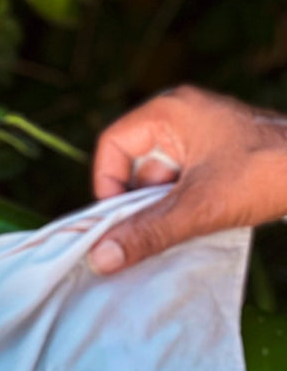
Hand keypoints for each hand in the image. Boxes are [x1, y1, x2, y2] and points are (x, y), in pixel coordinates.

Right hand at [89, 85, 286, 273]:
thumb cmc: (270, 171)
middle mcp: (181, 119)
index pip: (112, 146)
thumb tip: (101, 258)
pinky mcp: (215, 159)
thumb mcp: (200, 207)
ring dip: (161, 210)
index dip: (107, 185)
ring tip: (182, 226)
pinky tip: (194, 224)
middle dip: (138, 203)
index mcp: (171, 112)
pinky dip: (180, 209)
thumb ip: (148, 232)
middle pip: (132, 167)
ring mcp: (200, 139)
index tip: (118, 219)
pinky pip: (179, 186)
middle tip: (151, 229)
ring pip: (157, 182)